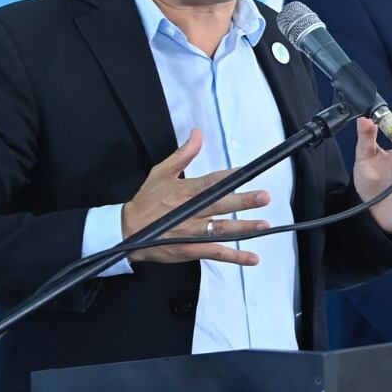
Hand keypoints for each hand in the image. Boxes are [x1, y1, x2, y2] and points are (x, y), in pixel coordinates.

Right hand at [121, 129, 269, 264]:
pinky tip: (253, 258)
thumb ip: (183, 154)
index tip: (249, 172)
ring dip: (244, 228)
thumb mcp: (161, 172)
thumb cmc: (146, 200)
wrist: (126, 231)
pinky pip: (216, 252)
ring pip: (221, 229)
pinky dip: (235, 257)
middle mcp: (192, 211)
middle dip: (243, 201)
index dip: (231, 176)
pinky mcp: (191, 249)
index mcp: (187, 190)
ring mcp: (192, 232)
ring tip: (264, 225)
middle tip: (263, 197)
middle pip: (221, 204)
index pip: (213, 181)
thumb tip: (198, 133)